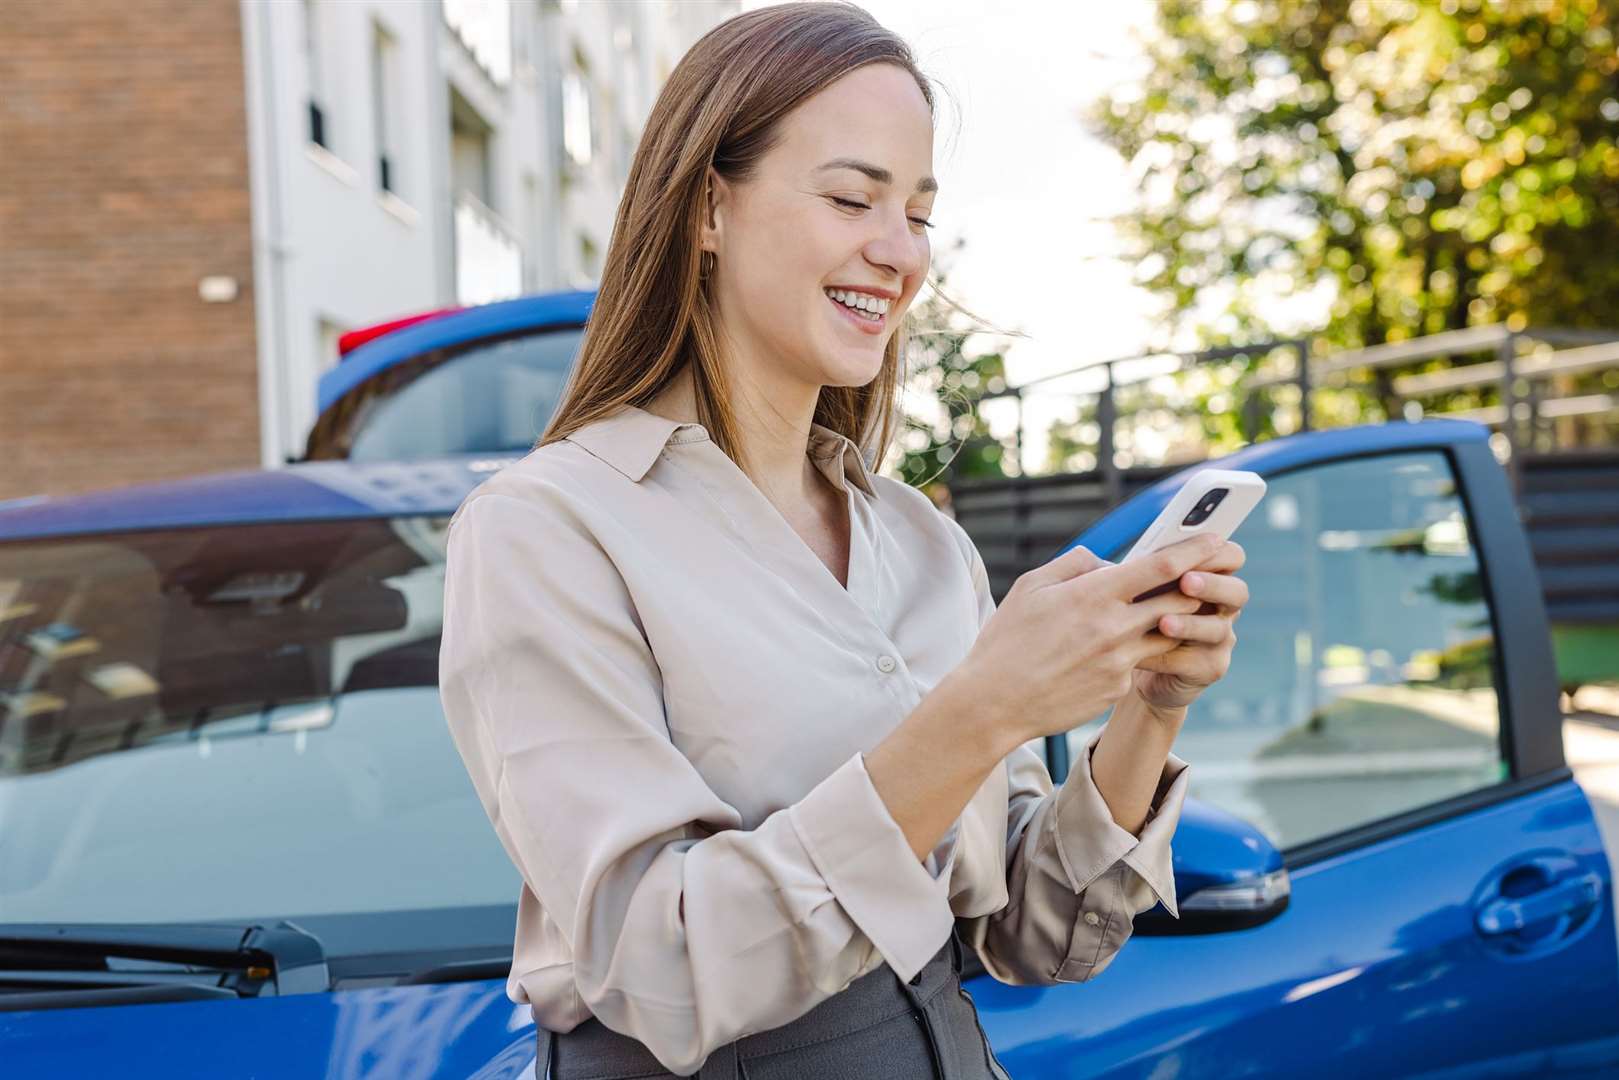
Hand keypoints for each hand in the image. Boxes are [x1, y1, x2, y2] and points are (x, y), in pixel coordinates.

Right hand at [954, 533, 1223, 748]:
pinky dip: (1139, 651)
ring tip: (1172, 611)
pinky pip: (1140, 662)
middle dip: (1198, 588)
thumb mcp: (1031, 586)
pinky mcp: (1118, 688)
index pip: (1160, 567)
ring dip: (1176, 622)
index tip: (1216, 540)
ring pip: (1168, 635)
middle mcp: (1114, 628)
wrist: (995, 702)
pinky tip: (1117, 651)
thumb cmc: (1007, 641)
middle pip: (1178, 602)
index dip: (1195, 551)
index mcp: (1093, 595)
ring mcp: (1120, 661)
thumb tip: (1109, 563)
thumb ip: (1075, 564)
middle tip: (1209, 576)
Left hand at [1131, 539, 1247, 713]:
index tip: (1197, 545)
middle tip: (1186, 582)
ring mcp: (1220, 639)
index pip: (1231, 557)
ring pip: (1216, 629)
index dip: (1218, 552)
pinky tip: (1141, 655)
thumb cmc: (1135, 614)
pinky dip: (1165, 656)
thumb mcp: (1137, 587)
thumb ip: (1138, 568)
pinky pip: (1192, 661)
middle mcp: (1223, 607)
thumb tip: (1107, 555)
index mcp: (1211, 578)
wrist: (1131, 664)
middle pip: (1236, 591)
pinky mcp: (1209, 668)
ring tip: (1163, 622)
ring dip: (1189, 624)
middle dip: (1212, 585)